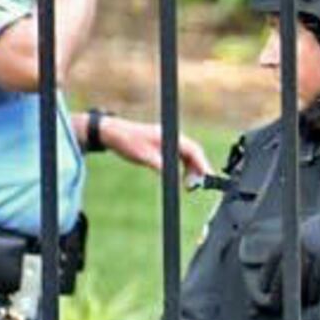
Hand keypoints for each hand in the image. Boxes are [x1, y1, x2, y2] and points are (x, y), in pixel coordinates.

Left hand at [91, 110, 214, 185]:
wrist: (112, 133)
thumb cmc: (127, 141)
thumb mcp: (145, 157)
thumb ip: (161, 166)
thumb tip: (174, 179)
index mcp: (171, 137)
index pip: (193, 150)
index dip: (202, 164)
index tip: (207, 177)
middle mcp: (173, 138)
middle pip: (193, 154)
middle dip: (198, 170)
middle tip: (195, 186)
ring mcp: (168, 142)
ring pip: (187, 157)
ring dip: (190, 171)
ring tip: (188, 186)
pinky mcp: (163, 146)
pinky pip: (179, 158)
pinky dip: (182, 168)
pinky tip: (180, 179)